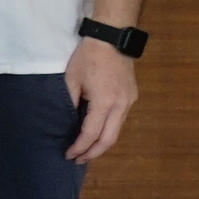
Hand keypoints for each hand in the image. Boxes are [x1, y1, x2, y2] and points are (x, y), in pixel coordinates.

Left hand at [62, 36, 140, 163]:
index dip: (79, 147)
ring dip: (101, 143)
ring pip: (116, 131)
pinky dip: (108, 130)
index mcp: (104, 102)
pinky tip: (97, 132)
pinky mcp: (131, 96)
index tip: (69, 154)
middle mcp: (121, 105)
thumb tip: (66, 123)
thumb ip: (69, 103)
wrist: (112, 38)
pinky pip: (120, 120)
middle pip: (109, 139)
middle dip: (93, 153)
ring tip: (86, 150)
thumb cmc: (88, 57)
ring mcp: (129, 101)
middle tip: (78, 160)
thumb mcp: (71, 79)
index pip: (91, 133)